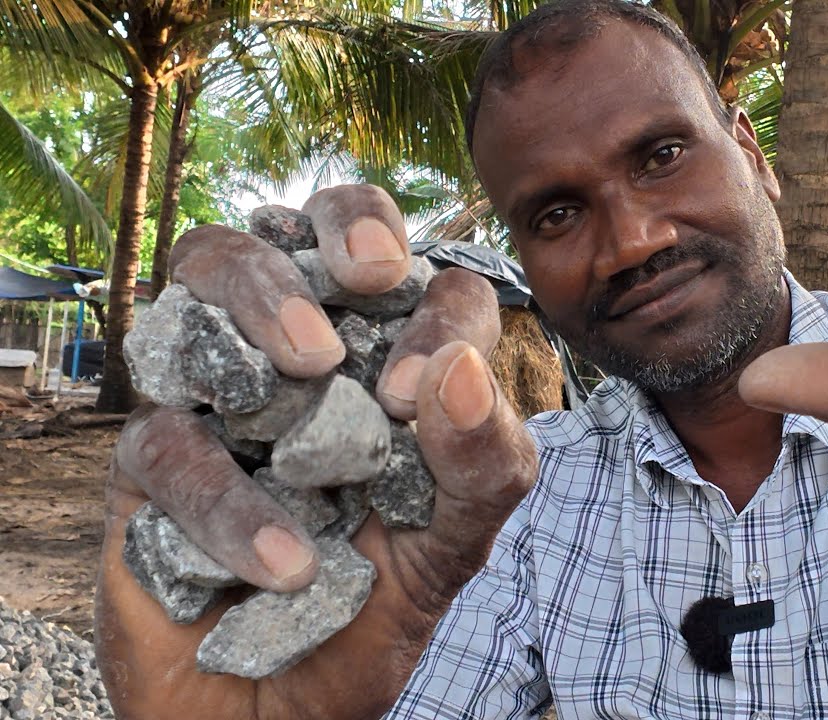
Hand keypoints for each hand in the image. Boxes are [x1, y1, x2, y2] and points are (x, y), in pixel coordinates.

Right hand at [95, 186, 538, 718]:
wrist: (279, 713)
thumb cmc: (373, 611)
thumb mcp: (455, 544)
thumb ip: (484, 465)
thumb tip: (462, 370)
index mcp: (384, 361)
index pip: (420, 282)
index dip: (433, 307)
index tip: (419, 392)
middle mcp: (298, 356)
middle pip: (301, 224)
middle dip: (340, 222)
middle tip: (368, 277)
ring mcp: (219, 392)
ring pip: (204, 270)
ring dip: (258, 294)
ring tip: (309, 367)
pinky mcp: (151, 456)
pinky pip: (165, 435)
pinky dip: (226, 496)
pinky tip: (288, 563)